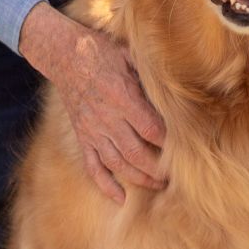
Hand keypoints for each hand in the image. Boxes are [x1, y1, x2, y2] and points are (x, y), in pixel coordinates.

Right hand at [19, 3, 165, 203]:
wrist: (63, 54)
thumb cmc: (101, 51)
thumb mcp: (129, 55)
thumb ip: (149, 74)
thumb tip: (175, 87)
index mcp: (122, 96)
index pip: (151, 129)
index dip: (169, 144)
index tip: (184, 151)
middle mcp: (107, 118)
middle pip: (137, 153)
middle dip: (158, 169)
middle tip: (176, 177)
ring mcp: (92, 130)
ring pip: (118, 164)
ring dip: (139, 179)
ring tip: (158, 185)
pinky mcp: (83, 136)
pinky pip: (92, 166)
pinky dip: (105, 184)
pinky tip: (119, 197)